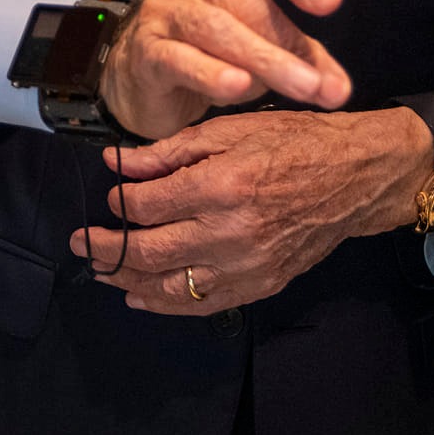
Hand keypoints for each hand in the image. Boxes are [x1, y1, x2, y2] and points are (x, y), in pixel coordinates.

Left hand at [67, 107, 433, 313]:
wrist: (354, 177)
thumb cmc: (290, 142)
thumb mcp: (226, 131)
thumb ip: (167, 152)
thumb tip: (116, 164)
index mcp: (220, 187)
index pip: (146, 207)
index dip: (120, 202)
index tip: (111, 195)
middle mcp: (231, 233)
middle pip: (150, 252)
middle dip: (106, 248)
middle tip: (79, 242)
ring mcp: (247, 266)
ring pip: (171, 286)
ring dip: (128, 281)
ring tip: (101, 271)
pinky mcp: (262, 285)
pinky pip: (205, 303)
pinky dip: (167, 304)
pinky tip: (141, 297)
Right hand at [100, 0, 352, 140]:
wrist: (143, 73)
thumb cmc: (212, 45)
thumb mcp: (263, 40)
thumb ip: (301, 55)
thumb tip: (338, 90)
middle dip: (286, 41)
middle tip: (321, 82)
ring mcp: (162, 7)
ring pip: (216, 28)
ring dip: (263, 59)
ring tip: (302, 87)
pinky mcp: (146, 48)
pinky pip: (180, 58)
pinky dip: (212, 73)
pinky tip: (239, 86)